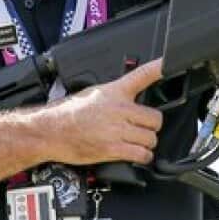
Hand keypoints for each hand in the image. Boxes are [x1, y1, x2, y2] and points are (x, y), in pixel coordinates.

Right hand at [39, 59, 165, 165]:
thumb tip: (128, 100)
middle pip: (155, 118)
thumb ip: (114, 95)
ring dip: (146, 143)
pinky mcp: (113, 149)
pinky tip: (135, 155)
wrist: (50, 131)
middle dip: (151, 126)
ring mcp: (117, 130)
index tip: (169, 62)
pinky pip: (141, 155)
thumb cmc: (67, 113)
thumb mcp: (92, 93)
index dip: (159, 67)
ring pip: (151, 138)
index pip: (142, 75)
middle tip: (142, 129)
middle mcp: (119, 109)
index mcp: (114, 92)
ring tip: (135, 143)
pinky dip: (142, 157)